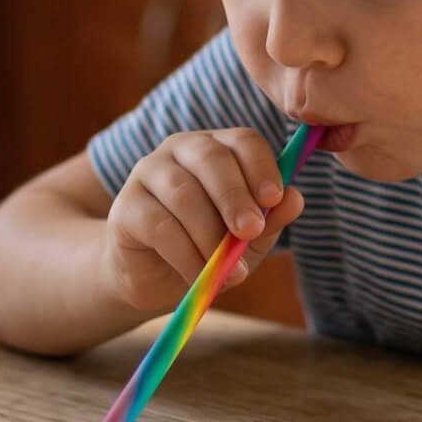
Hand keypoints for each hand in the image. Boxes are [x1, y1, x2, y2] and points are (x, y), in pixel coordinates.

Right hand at [98, 129, 305, 313]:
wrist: (156, 280)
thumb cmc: (207, 248)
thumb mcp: (247, 239)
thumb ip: (271, 220)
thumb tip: (296, 199)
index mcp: (218, 148)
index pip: (243, 140)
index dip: (261, 167)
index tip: (274, 198)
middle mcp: (182, 149)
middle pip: (211, 158)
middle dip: (235, 196)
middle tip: (251, 231)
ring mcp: (149, 173)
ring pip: (183, 194)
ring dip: (210, 235)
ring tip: (228, 269)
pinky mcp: (125, 206)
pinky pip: (159, 225)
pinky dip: (186, 256)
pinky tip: (200, 277)